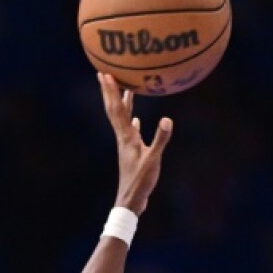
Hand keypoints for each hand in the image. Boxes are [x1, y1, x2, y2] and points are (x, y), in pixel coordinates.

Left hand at [98, 72, 172, 214]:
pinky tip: (136, 119)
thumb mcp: (154, 159)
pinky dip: (131, 121)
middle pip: (114, 110)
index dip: (112, 91)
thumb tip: (168, 119)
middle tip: (104, 74)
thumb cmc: (141, 180)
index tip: (105, 74)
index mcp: (127, 136)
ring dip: (121, 103)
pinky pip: (130, 130)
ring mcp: (126, 144)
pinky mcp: (131, 151)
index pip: (117, 109)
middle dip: (109, 92)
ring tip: (123, 90)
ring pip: (122, 118)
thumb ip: (160, 139)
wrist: (131, 198)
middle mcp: (123, 137)